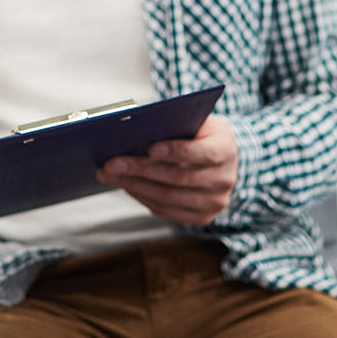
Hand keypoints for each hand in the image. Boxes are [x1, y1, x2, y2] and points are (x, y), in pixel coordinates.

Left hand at [97, 114, 238, 225]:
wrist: (220, 158)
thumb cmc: (199, 133)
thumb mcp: (194, 120)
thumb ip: (173, 123)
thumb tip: (133, 128)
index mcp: (226, 148)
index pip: (203, 153)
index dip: (176, 151)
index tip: (150, 148)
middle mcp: (225, 179)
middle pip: (179, 178)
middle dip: (141, 170)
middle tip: (111, 163)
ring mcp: (215, 202)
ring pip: (169, 197)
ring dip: (135, 186)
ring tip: (110, 175)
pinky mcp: (202, 217)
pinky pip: (166, 210)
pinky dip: (143, 197)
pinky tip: (126, 186)